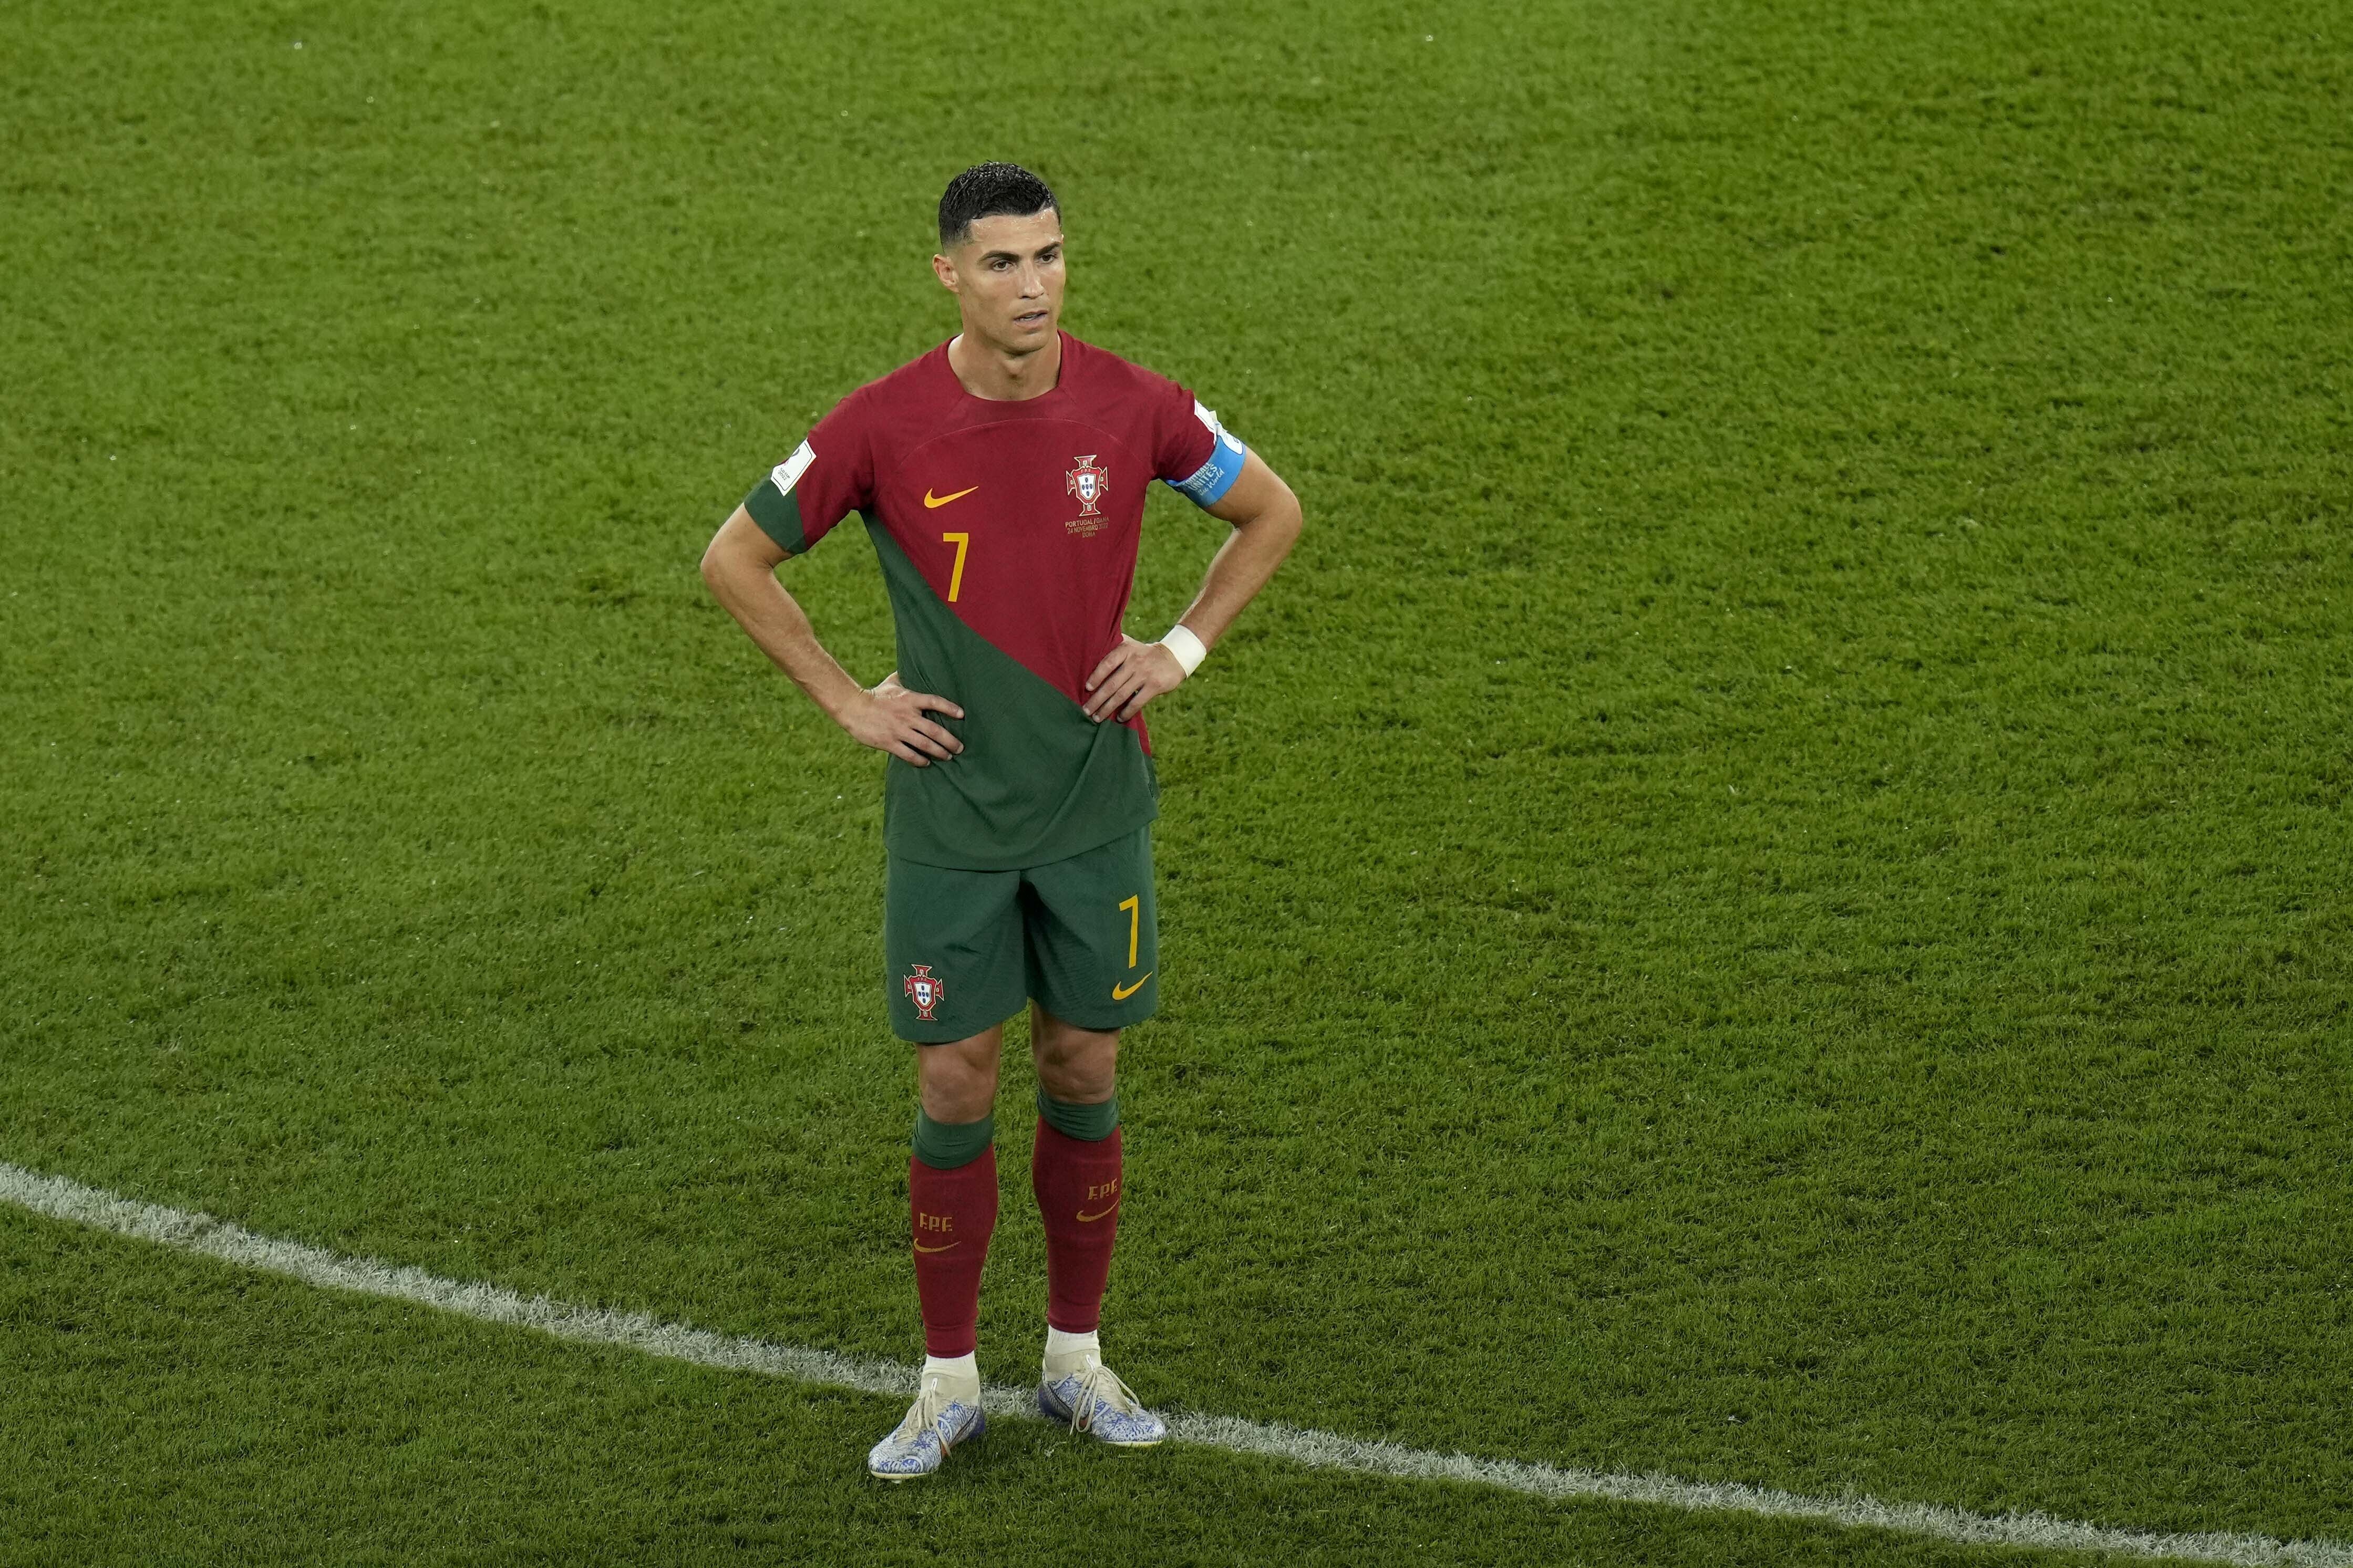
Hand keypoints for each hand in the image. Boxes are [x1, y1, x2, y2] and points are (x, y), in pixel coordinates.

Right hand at [839, 673, 964, 765]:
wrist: (852, 708)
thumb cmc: (874, 695)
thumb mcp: (892, 683)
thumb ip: (906, 678)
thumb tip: (915, 667)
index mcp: (909, 699)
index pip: (934, 702)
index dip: (950, 708)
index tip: (962, 715)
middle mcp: (907, 715)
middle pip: (934, 730)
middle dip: (950, 741)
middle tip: (959, 748)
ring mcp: (898, 730)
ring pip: (925, 744)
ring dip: (939, 752)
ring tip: (948, 757)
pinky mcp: (889, 742)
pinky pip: (909, 754)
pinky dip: (920, 760)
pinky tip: (927, 763)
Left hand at [1083, 636, 1186, 722]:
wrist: (1173, 657)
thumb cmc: (1144, 653)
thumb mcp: (1130, 644)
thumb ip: (1113, 645)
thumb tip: (1090, 650)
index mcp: (1126, 650)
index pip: (1107, 663)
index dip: (1096, 676)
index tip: (1087, 688)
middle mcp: (1134, 661)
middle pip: (1112, 683)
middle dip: (1097, 699)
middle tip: (1086, 710)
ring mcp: (1145, 674)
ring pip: (1122, 695)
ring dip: (1107, 708)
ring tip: (1097, 718)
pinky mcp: (1154, 686)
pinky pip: (1137, 702)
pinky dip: (1127, 712)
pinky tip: (1120, 718)